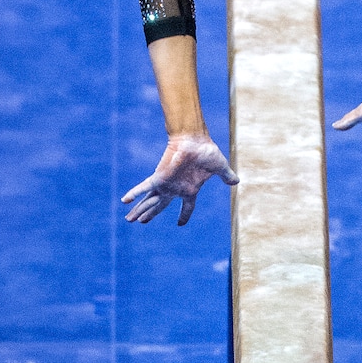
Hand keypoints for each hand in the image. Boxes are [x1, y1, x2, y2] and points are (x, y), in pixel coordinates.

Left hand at [121, 134, 238, 225]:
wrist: (196, 139)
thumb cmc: (206, 151)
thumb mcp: (219, 167)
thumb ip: (225, 176)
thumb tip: (237, 181)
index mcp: (190, 189)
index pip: (187, 206)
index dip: (184, 215)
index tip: (179, 223)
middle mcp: (175, 188)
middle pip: (161, 205)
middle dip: (151, 214)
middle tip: (141, 223)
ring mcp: (166, 184)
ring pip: (150, 201)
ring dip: (140, 210)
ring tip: (128, 220)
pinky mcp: (159, 177)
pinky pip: (144, 187)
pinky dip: (134, 193)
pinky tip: (124, 200)